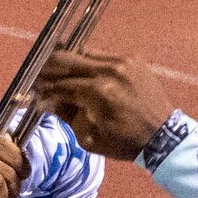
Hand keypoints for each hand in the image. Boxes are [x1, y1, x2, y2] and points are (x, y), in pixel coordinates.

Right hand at [31, 49, 174, 158]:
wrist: (163, 135)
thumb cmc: (123, 142)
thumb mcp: (88, 137)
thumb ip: (66, 114)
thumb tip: (45, 100)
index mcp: (97, 92)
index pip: (61, 85)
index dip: (44, 88)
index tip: (34, 90)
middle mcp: (109, 70)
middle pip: (68, 60)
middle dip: (50, 68)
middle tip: (39, 74)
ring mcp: (123, 62)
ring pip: (85, 55)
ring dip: (69, 63)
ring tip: (57, 70)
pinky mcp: (133, 60)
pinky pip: (103, 56)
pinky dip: (90, 63)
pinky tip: (82, 71)